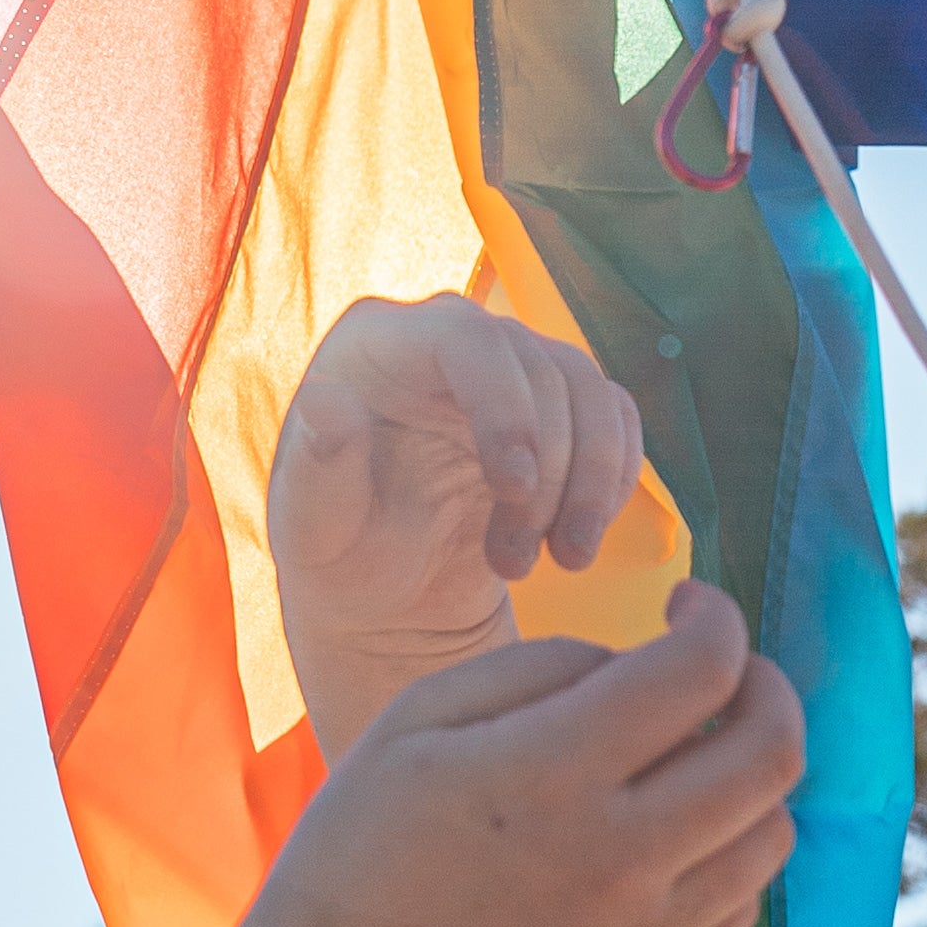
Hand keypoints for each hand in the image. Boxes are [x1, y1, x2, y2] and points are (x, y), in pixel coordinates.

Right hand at [220, 582, 802, 926]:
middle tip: (725, 673)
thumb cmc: (356, 854)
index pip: (703, 668)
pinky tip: (670, 840)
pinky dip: (727, 855)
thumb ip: (541, 665)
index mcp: (552, 775)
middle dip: (766, 685)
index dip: (716, 616)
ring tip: (691, 760)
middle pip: (772, 750)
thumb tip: (643, 657)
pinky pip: (743, 906)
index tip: (687, 606)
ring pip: (772, 830)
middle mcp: (620, 859)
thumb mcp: (415, 724)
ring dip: (749, 774)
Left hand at [269, 299, 646, 734]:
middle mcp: (450, 334)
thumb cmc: (340, 554)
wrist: (390, 592)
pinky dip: (613, 480)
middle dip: (546, 476)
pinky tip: (582, 536)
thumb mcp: (313, 526)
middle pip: (539, 370)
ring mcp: (509, 367)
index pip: (466, 341)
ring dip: (588, 485)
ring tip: (559, 561)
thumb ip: (317, 466)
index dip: (505, 409)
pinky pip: (613, 417)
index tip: (515, 490)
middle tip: (514, 566)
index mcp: (381, 343)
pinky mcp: (556, 406)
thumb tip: (326, 400)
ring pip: (588, 392)